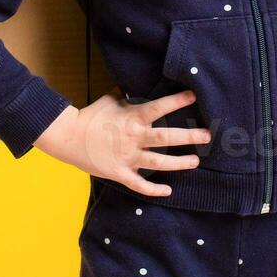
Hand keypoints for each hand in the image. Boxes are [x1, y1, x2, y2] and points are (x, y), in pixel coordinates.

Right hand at [34, 88, 210, 196]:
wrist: (68, 137)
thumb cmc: (90, 116)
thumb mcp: (110, 100)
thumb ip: (127, 96)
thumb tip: (137, 86)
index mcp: (132, 118)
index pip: (159, 107)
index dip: (176, 101)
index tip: (194, 96)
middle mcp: (133, 137)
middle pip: (166, 137)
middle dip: (189, 137)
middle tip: (207, 136)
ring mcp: (127, 157)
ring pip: (158, 162)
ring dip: (178, 163)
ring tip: (195, 162)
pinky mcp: (119, 172)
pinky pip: (139, 184)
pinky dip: (154, 189)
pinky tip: (168, 190)